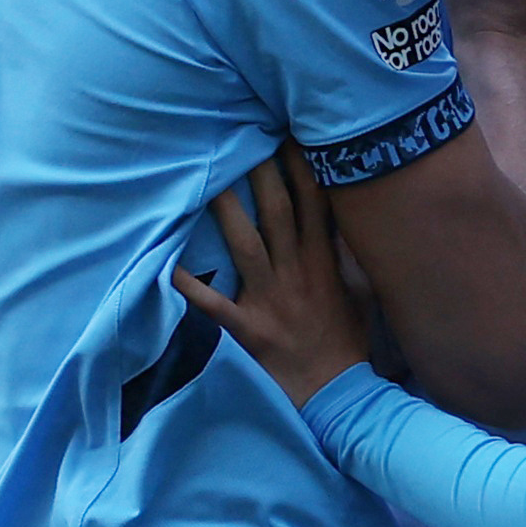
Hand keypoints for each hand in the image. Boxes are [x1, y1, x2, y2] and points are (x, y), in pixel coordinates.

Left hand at [174, 146, 375, 403]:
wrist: (336, 393)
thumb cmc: (346, 343)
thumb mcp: (360, 293)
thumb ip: (349, 256)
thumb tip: (347, 219)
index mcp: (324, 262)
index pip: (314, 203)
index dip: (302, 166)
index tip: (289, 133)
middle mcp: (296, 273)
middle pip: (277, 212)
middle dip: (261, 173)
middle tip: (242, 134)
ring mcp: (270, 299)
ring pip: (245, 245)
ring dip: (227, 212)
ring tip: (207, 179)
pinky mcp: (247, 328)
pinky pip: (213, 305)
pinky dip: (189, 287)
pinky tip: (165, 266)